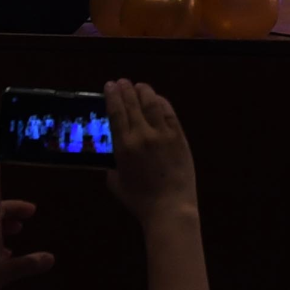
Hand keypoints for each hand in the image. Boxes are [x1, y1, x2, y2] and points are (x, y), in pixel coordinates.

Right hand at [103, 79, 197, 222]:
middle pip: (132, 103)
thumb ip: (112, 167)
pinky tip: (157, 99)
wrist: (170, 207)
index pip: (116, 113)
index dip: (112, 96)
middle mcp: (142, 135)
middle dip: (126, 89)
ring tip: (139, 86)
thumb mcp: (116, 184)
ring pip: (152, 103)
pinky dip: (162, 102)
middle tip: (122, 82)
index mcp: (124, 146)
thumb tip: (113, 160)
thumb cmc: (140, 200)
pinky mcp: (179, 136)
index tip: (110, 86)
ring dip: (144, 91)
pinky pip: (169, 113)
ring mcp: (163, 133)